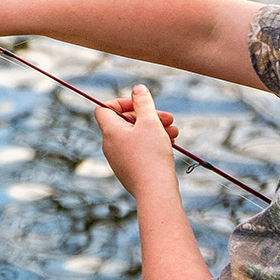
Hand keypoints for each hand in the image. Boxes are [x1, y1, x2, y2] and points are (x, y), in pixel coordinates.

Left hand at [95, 83, 176, 198]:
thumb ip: (143, 103)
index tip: (141, 104)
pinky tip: (170, 144)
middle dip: (148, 116)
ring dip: (155, 130)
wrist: (155, 191)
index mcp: (110, 131)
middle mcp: (110, 145)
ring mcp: (119, 159)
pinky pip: (139, 150)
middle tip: (169, 118)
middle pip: (125, 122)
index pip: (105, 108)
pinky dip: (152, 144)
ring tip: (174, 132)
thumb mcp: (150, 122)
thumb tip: (137, 89)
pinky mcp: (129, 170)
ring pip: (136, 136)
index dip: (122, 102)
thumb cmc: (151, 155)